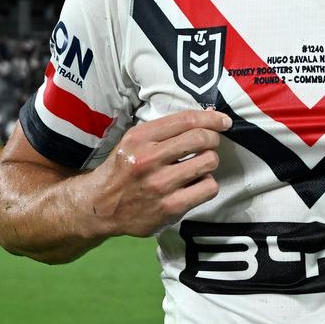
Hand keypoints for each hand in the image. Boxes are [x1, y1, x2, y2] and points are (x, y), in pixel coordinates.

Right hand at [82, 109, 231, 237]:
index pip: (186, 120)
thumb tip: (210, 117)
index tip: (223, 121)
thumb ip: (168, 130)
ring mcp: (160, 185)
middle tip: (210, 144)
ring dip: (209, 161)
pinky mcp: (170, 207)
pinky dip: (207, 184)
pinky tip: (195, 184)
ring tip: (199, 165)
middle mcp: (149, 159)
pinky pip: (208, 188)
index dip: (211, 119)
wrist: (101, 206)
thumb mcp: (136, 141)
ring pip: (208, 162)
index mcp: (140, 137)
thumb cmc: (124, 168)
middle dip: (213, 139)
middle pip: (201, 139)